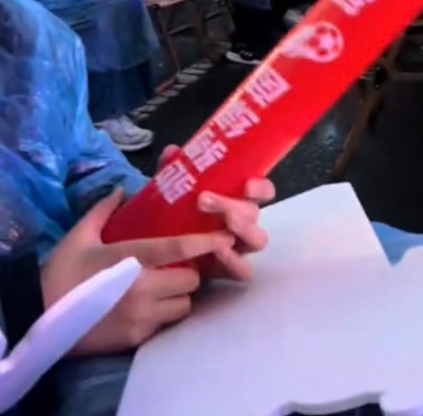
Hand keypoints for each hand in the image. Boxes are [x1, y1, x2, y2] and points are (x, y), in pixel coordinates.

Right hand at [41, 188, 235, 355]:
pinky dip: (163, 314)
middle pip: (190, 280)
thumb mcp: (79, 235)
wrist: (38, 317)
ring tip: (161, 287)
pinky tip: (145, 306)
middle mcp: (141, 289)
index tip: (225, 236)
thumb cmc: (60, 272)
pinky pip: (166, 324)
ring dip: (178, 295)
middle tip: (174, 265)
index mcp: (129, 258)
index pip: (176, 249)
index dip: (204, 242)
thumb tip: (121, 190)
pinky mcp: (137, 338)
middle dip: (188, 272)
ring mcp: (141, 317)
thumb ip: (104, 210)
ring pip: (183, 305)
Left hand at [158, 146, 274, 281]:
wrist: (161, 244)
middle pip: (254, 212)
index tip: (247, 184)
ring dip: (242, 229)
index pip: (262, 190)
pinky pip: (243, 270)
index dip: (261, 187)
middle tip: (204, 199)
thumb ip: (174, 169)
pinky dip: (233, 260)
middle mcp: (243, 220)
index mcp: (236, 197)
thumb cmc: (176, 210)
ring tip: (221, 224)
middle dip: (233, 205)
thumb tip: (172, 151)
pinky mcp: (229, 269)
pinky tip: (217, 251)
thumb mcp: (173, 187)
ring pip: (258, 240)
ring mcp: (239, 246)